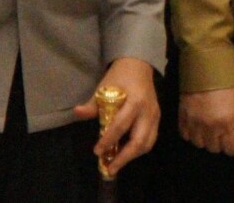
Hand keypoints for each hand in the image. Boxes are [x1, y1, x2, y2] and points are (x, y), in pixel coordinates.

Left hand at [74, 57, 159, 176]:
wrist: (139, 65)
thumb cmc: (120, 76)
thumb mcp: (104, 87)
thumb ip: (93, 104)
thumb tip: (77, 112)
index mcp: (135, 101)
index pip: (121, 125)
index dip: (108, 140)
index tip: (97, 151)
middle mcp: (148, 111)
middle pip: (140, 141)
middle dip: (124, 157)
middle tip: (109, 168)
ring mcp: (155, 115)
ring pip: (147, 143)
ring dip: (132, 156)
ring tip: (116, 163)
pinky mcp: (157, 118)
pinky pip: (150, 139)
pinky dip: (138, 149)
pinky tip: (125, 152)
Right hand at [179, 87, 233, 155]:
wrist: (206, 70)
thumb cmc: (227, 86)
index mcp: (227, 124)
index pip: (230, 150)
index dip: (232, 147)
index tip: (231, 142)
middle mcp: (211, 128)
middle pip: (214, 149)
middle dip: (218, 143)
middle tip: (219, 134)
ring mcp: (195, 124)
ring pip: (199, 144)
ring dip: (204, 139)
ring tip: (206, 130)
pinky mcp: (183, 118)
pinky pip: (185, 135)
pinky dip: (190, 133)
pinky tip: (195, 126)